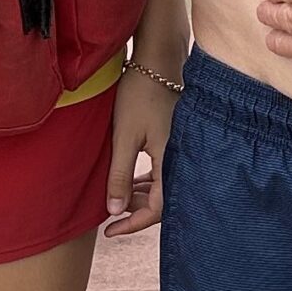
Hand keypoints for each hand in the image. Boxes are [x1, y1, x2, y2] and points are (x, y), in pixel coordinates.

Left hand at [103, 61, 177, 237]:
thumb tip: (114, 210)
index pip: (157, 209)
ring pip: (162, 187)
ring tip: (116, 199)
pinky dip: (146, 182)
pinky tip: (131, 183)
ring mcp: (180, 150)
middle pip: (163, 201)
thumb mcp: (124, 137)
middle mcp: (181, 158)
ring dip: (140, 197)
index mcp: (172, 160)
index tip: (110, 230)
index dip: (133, 224)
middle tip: (110, 217)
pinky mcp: (176, 141)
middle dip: (136, 212)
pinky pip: (163, 172)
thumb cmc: (140, 94)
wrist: (157, 60)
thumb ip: (119, 175)